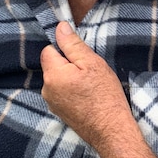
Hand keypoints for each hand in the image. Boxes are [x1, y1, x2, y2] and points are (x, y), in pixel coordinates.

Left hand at [41, 21, 133, 147]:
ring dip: (70, 79)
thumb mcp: (92, 63)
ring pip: (58, 80)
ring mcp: (52, 103)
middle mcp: (46, 90)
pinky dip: (72, 92)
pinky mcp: (59, 113)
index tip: (81, 57)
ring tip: (90, 86)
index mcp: (53, 74)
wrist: (111, 130)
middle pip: (53, 66)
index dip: (65, 49)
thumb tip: (59, 27)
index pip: (49, 50)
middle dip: (68, 65)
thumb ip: (73, 45)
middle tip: (90, 72)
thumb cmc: (104, 95)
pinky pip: (61, 93)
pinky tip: (87, 97)